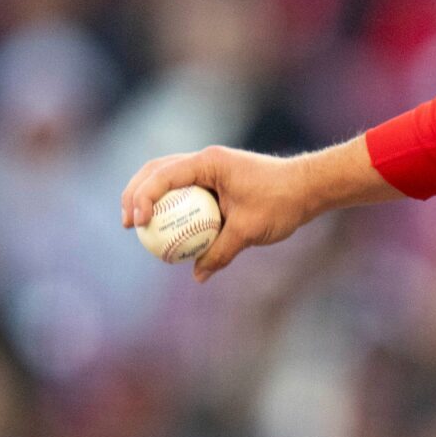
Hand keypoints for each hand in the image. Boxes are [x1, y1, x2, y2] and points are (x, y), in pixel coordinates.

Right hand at [121, 144, 320, 282]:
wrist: (307, 189)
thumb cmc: (281, 202)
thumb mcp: (249, 230)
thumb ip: (221, 251)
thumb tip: (198, 275)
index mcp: (209, 163)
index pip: (165, 175)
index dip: (144, 197)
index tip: (139, 223)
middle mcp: (204, 161)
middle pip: (156, 171)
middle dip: (135, 194)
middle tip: (127, 224)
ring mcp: (208, 170)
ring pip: (166, 179)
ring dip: (147, 198)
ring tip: (136, 225)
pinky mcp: (214, 182)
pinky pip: (184, 193)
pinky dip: (170, 207)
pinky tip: (165, 231)